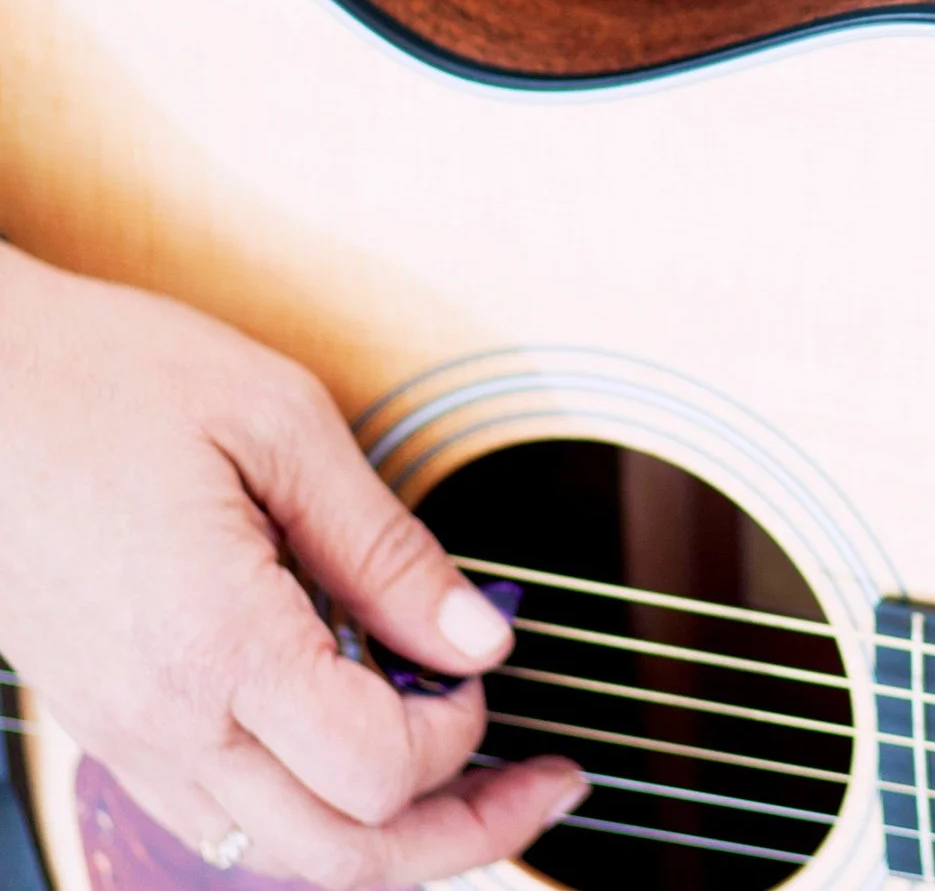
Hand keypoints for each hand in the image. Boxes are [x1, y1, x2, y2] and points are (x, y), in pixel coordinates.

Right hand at [0, 247, 585, 886]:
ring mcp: (129, 738)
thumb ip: (385, 545)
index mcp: (216, 644)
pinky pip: (226, 816)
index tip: (488, 655)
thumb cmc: (106, 378)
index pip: (377, 768)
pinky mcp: (112, 726)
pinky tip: (363, 740)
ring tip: (473, 772)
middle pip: (341, 858)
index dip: (463, 729)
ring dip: (391, 835)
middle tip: (544, 785)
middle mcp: (166, 722)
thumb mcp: (278, 424)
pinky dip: (314, 808)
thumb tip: (479, 634)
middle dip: (464, 834)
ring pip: (280, 857)